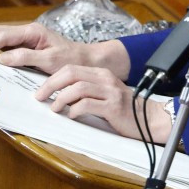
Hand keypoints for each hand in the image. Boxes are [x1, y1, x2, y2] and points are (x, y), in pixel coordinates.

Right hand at [0, 22, 129, 78]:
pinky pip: (5, 44)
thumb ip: (26, 57)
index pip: (2, 37)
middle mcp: (28, 33)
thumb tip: (3, 57)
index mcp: (32, 33)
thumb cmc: (72, 60)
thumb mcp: (51, 60)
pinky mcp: (28, 47)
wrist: (87, 61)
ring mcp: (27, 39)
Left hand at [37, 64, 173, 142]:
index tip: (41, 90)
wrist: (149, 119)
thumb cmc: (125, 110)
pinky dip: (75, 110)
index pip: (71, 69)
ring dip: (61, 98)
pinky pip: (88, 104)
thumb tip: (61, 97)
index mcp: (101, 73)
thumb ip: (87, 92)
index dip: (52, 78)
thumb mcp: (105, 94)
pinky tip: (72, 116)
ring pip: (78, 88)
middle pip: (71, 74)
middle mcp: (105, 79)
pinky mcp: (113, 106)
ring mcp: (110, 92)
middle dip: (51, 85)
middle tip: (40, 97)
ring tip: (55, 108)